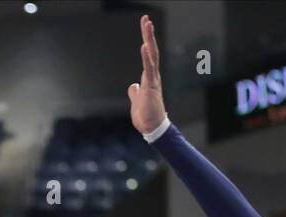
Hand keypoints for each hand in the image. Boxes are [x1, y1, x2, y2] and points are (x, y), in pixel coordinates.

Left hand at [127, 15, 166, 135]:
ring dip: (149, 40)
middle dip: (148, 35)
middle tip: (146, 19)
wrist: (152, 128)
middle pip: (151, 51)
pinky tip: (144, 46)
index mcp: (149, 78)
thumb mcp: (137, 101)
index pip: (148, 55)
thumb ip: (135, 92)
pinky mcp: (151, 87)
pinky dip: (146, 57)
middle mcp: (153, 76)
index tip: (145, 26)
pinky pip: (149, 69)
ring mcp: (153, 80)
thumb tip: (132, 87)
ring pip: (152, 56)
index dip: (146, 40)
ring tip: (147, 25)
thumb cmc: (146, 116)